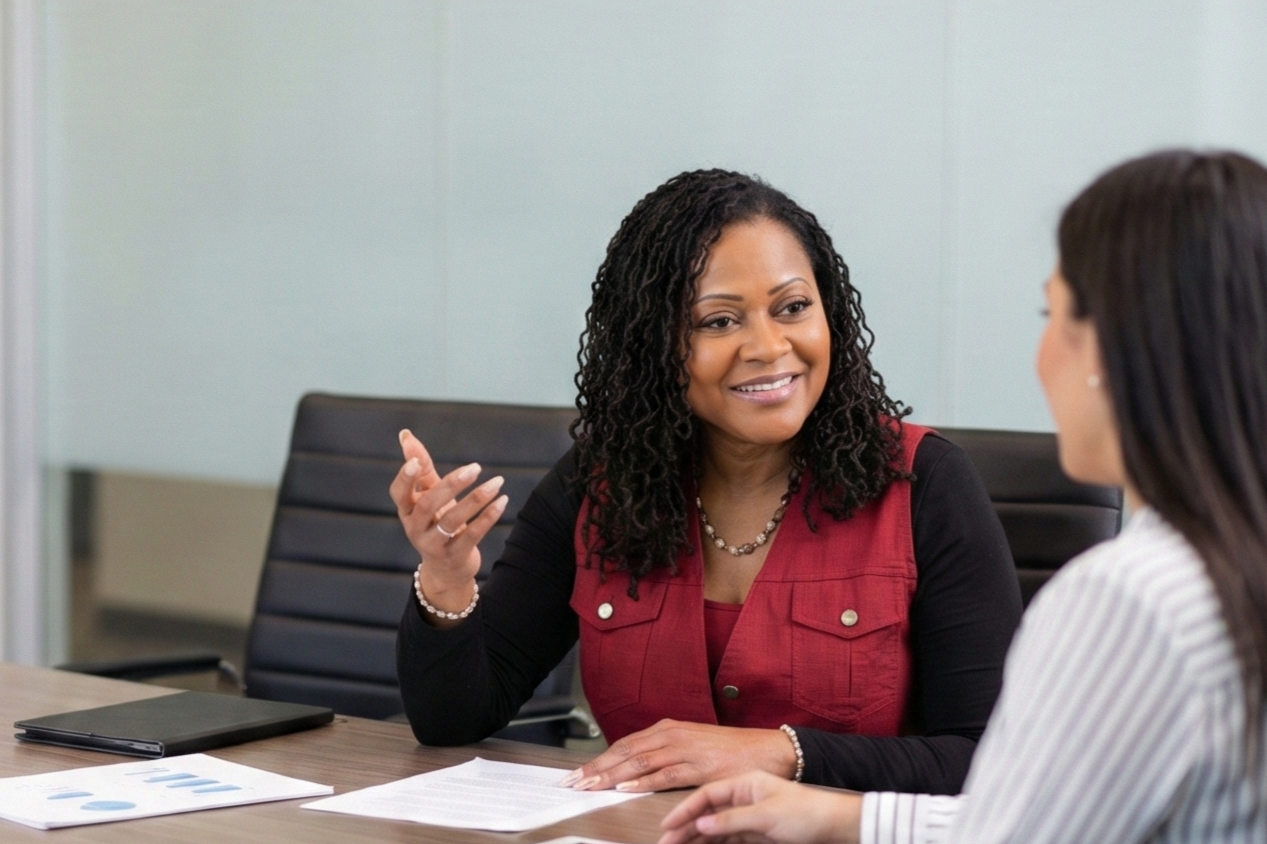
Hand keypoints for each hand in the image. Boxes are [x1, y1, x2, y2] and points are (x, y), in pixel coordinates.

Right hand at [389, 429, 508, 623]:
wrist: (446, 569)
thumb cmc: (436, 522)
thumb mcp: (428, 496)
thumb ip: (421, 467)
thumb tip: (405, 434)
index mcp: (407, 511)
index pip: (399, 493)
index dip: (405, 478)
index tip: (417, 461)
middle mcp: (415, 529)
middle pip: (428, 505)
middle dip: (451, 485)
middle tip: (475, 467)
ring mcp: (433, 545)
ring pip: (452, 521)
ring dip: (477, 499)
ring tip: (497, 482)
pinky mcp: (454, 556)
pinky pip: (472, 535)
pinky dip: (488, 517)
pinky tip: (503, 501)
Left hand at [558, 720, 796, 792]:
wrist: (768, 750)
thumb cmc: (731, 751)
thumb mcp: (691, 746)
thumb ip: (664, 754)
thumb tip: (635, 770)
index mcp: (668, 729)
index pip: (623, 745)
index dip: (597, 760)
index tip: (576, 774)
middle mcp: (672, 735)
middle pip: (624, 752)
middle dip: (595, 769)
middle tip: (571, 783)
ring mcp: (685, 750)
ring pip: (639, 763)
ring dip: (611, 776)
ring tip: (588, 787)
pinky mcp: (699, 767)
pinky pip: (665, 775)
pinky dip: (642, 782)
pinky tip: (625, 789)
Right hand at [657, 771, 861, 843]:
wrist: (833, 825)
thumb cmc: (804, 813)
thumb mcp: (766, 816)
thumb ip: (732, 820)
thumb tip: (700, 825)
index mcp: (744, 782)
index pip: (706, 794)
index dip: (685, 809)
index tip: (668, 825)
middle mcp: (742, 797)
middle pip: (706, 812)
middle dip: (684, 826)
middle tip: (664, 842)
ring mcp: (747, 815)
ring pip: (713, 827)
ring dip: (693, 837)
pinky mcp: (754, 832)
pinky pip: (725, 837)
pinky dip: (710, 843)